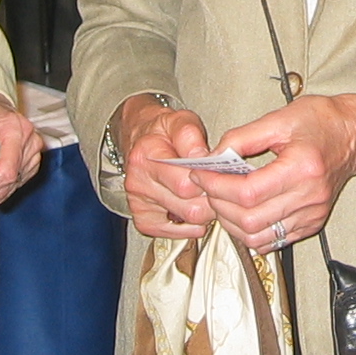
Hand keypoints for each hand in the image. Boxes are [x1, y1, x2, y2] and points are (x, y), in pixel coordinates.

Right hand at [116, 92, 216, 240]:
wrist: (142, 139)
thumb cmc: (164, 132)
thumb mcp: (179, 121)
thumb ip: (191, 136)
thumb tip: (202, 157)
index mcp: (147, 155)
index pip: (185, 184)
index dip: (209, 181)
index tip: (216, 173)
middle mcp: (139, 182)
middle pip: (190, 208)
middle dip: (211, 198)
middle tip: (217, 186)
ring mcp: (139, 203)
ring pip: (187, 220)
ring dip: (204, 211)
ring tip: (206, 194)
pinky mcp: (143, 219)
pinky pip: (174, 233)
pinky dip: (190, 225)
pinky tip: (193, 207)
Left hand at [201, 92, 355, 253]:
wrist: (354, 135)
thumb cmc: (323, 122)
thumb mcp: (279, 119)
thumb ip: (242, 138)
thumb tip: (212, 157)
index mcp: (302, 169)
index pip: (248, 193)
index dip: (216, 187)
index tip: (201, 175)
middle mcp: (310, 197)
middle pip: (250, 220)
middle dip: (219, 205)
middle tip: (208, 186)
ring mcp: (312, 214)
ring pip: (258, 237)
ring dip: (231, 223)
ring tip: (223, 200)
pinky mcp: (312, 223)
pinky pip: (273, 241)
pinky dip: (250, 232)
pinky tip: (243, 213)